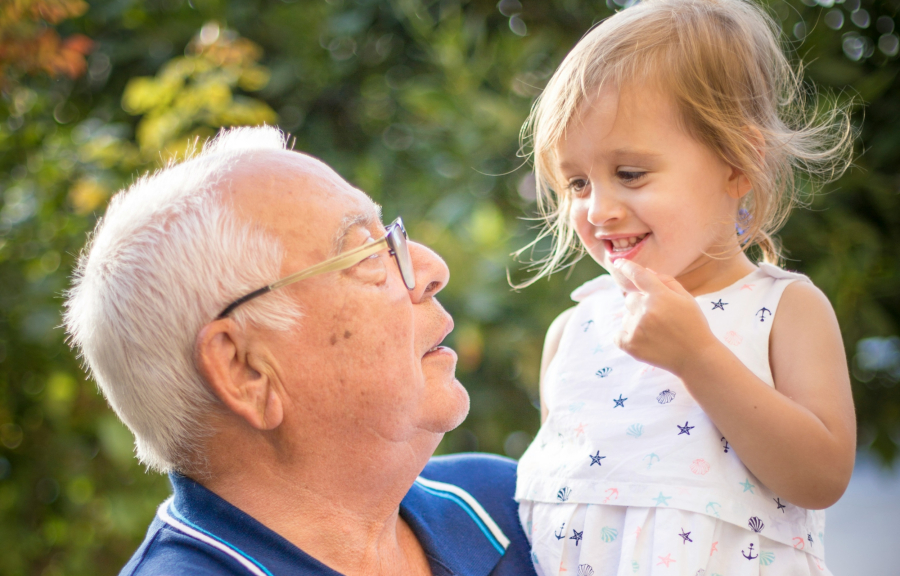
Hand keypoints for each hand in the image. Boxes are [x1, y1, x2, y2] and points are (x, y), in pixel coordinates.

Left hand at [612, 259, 718, 374]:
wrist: (696, 358)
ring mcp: (636, 328)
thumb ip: (666, 281)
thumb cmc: (693, 325)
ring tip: (656, 333)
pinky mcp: (630, 345)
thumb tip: (645, 271)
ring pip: (626, 317)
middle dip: (641, 304)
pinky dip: (627, 337)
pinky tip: (644, 341)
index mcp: (661, 296)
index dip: (627, 267)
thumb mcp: (687, 298)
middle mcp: (646, 310)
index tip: (618, 262)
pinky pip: (618, 335)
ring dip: (636, 321)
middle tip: (658, 317)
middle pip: (630, 299)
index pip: (639, 275)